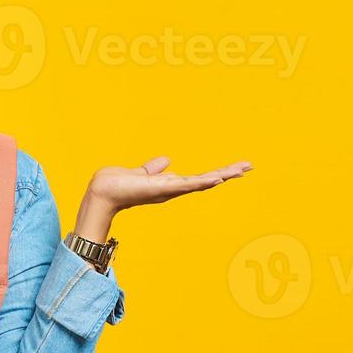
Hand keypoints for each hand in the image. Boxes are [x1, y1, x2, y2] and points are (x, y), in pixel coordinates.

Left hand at [72, 156, 253, 240]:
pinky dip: (203, 181)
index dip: (217, 174)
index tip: (234, 168)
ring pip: (202, 182)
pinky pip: (188, 184)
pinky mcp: (164, 188)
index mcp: (169, 185)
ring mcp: (170, 190)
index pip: (198, 178)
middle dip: (227, 173)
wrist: (104, 192)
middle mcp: (173, 189)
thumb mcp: (141, 173)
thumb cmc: (118, 184)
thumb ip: (153, 169)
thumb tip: (166, 161)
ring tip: (242, 169)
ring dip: (223, 175)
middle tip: (248, 166)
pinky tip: (218, 178)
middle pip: (206, 181)